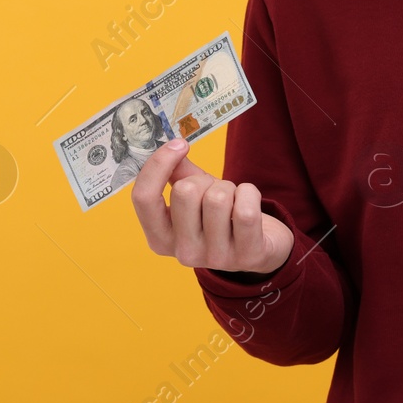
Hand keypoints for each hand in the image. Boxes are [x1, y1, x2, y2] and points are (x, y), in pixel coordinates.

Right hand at [131, 137, 293, 274]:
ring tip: (233, 202)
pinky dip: (250, 194)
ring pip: (218, 198)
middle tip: (214, 190)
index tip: (179, 144)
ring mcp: (215, 258)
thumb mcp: (194, 196)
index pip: (144, 198)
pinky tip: (249, 205)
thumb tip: (169, 144)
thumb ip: (178, 173)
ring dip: (230, 189)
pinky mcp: (247, 256)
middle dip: (204, 180)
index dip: (159, 164)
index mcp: (160, 238)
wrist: (258, 247)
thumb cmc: (220, 217)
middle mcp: (183, 253)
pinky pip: (245, 210)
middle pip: (184, 191)